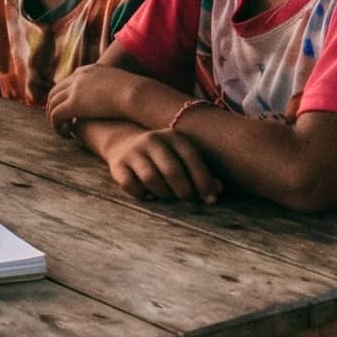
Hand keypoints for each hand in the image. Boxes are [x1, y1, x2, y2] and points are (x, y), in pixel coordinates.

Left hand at [44, 64, 141, 126]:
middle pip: (55, 92)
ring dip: (54, 119)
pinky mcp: (74, 104)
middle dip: (53, 108)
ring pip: (52, 105)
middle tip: (59, 123)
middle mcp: (78, 77)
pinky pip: (56, 116)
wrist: (137, 94)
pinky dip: (57, 126)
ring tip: (62, 131)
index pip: (67, 83)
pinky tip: (66, 134)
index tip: (66, 111)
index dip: (63, 98)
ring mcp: (74, 89)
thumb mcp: (121, 85)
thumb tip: (115, 98)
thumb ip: (113, 89)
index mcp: (88, 70)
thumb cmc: (137, 94)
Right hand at [104, 128, 220, 204]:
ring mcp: (134, 151)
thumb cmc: (164, 156)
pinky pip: (130, 184)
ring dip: (163, 194)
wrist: (125, 143)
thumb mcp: (183, 158)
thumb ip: (201, 173)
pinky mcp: (118, 164)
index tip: (210, 199)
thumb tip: (217, 192)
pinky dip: (142, 194)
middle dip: (184, 191)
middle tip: (187, 200)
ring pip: (151, 178)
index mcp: (174, 137)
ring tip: (168, 197)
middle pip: (172, 171)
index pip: (192, 159)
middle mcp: (153, 140)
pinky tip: (149, 196)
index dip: (203, 181)